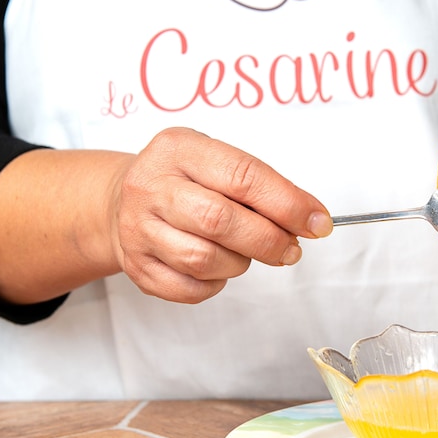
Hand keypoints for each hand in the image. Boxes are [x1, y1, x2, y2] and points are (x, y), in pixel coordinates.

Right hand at [111, 127, 332, 302]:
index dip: (287, 203)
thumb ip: (260, 185)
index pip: (243, 176)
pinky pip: (189, 288)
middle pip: (221, 221)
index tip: (317, 222)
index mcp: (178, 149)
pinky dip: (215, 284)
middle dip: (269, 240)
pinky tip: (218, 267)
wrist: (120, 199)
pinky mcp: (136, 266)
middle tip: (291, 248)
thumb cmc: (182, 179)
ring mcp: (138, 229)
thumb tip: (309, 218)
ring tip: (245, 252)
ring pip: (204, 259)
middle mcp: (151, 186)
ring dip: (240, 262)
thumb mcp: (215, 160)